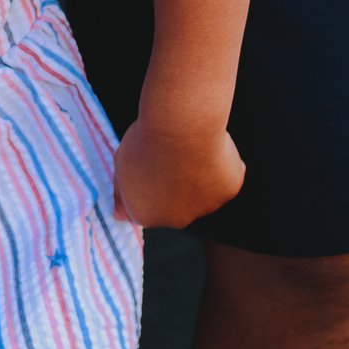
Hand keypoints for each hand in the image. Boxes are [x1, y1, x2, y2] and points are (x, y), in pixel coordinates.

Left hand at [111, 117, 244, 228]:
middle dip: (175, 183)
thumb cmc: (145, 142)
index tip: (151, 161)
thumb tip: (119, 217)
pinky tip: (209, 147)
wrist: (179, 128)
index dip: (149, 179)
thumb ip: (122, 194)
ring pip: (203, 190)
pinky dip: (220, 164)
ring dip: (198, 174)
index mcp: (146, 215)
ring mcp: (205, 208)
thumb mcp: (121, 166)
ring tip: (189, 147)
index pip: (147, 204)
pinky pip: (224, 177)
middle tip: (171, 154)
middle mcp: (176, 220)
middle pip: (176, 202)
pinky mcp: (229, 192)